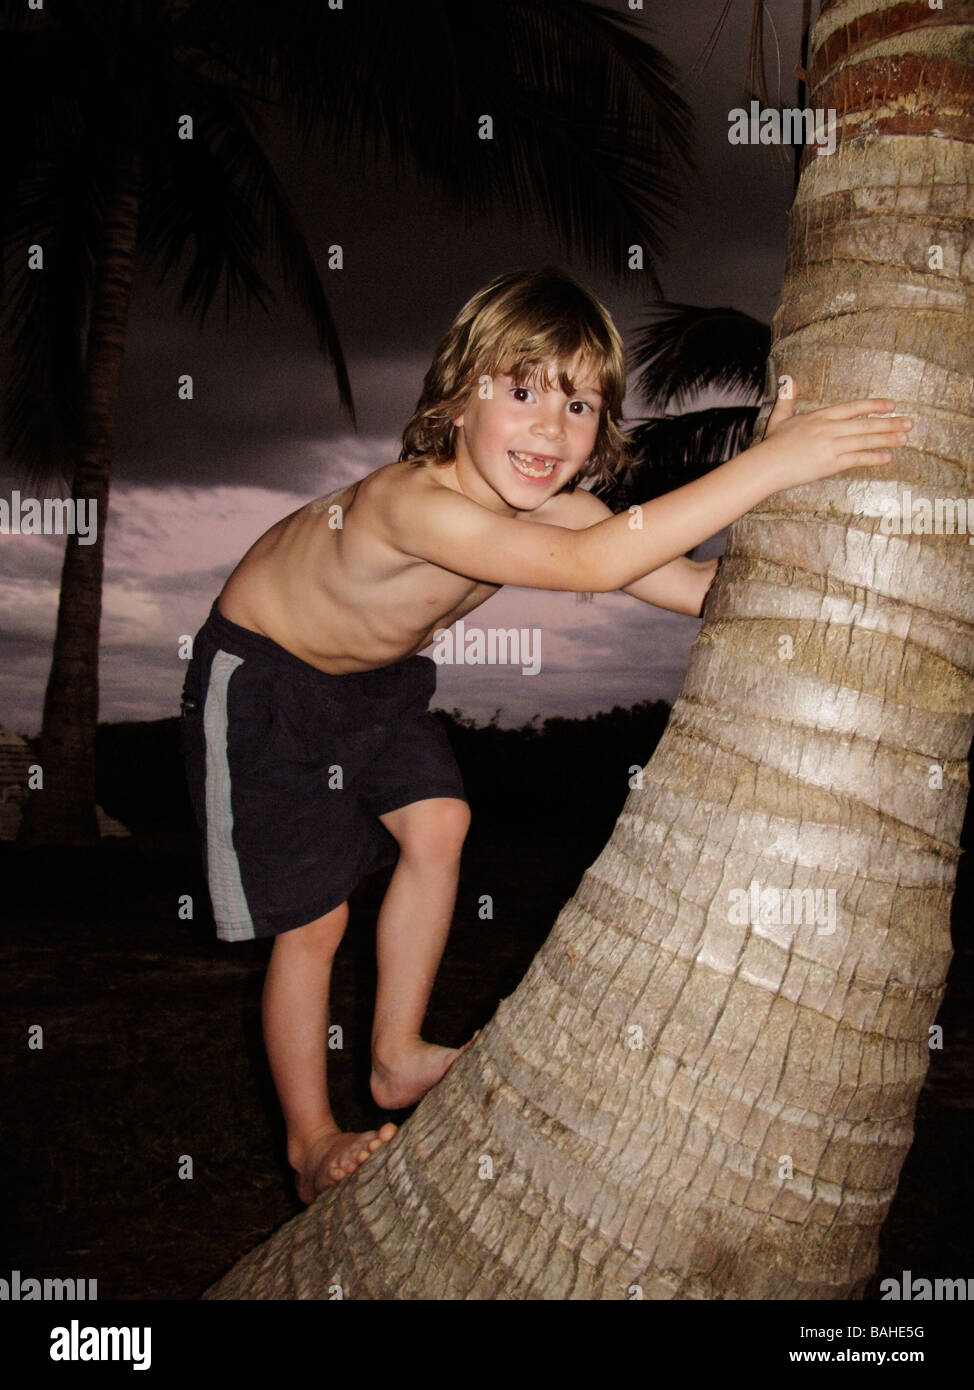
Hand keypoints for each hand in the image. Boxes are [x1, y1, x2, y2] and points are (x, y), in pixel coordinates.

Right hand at [753, 381, 912, 488]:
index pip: (853, 407)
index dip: (874, 405)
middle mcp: (829, 429)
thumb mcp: (780, 418)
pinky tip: (887, 457)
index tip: (891, 405)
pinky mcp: (830, 464)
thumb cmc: (772, 444)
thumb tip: (789, 380)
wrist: (766, 466)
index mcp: (820, 416)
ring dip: (887, 439)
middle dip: (889, 423)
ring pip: (865, 440)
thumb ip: (788, 399)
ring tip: (905, 438)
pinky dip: (873, 458)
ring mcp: (830, 446)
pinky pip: (857, 459)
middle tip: (909, 422)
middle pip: (865, 423)